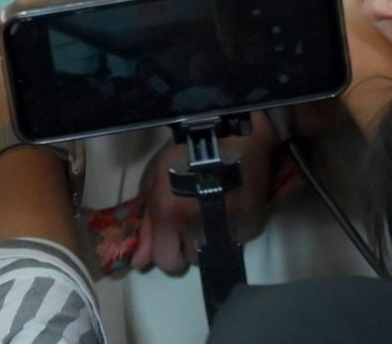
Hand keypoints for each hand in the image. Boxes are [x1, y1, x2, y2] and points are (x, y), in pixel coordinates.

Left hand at [138, 121, 275, 274]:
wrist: (226, 127)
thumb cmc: (182, 151)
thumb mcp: (155, 183)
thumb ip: (146, 226)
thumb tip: (138, 264)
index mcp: (169, 215)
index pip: (167, 262)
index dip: (169, 253)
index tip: (173, 240)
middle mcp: (198, 224)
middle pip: (193, 260)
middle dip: (191, 246)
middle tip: (194, 223)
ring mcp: (228, 223)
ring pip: (218, 252)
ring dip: (213, 240)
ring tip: (215, 215)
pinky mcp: (253, 218)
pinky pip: (241, 239)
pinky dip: (236, 230)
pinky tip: (233, 209)